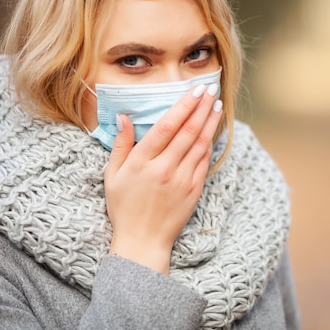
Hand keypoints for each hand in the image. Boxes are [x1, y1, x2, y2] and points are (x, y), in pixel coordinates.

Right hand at [104, 84, 221, 273]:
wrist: (143, 241)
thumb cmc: (124, 207)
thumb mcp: (112, 175)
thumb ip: (121, 145)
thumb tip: (124, 117)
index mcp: (143, 162)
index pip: (167, 126)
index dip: (183, 105)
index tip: (194, 90)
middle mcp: (165, 168)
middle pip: (188, 131)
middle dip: (201, 107)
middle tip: (210, 89)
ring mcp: (182, 180)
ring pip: (201, 144)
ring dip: (210, 122)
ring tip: (217, 104)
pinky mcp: (194, 190)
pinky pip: (205, 162)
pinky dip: (210, 144)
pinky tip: (214, 130)